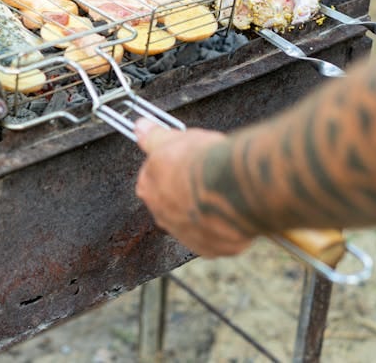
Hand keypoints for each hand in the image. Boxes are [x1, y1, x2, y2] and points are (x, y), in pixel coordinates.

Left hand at [134, 119, 252, 256]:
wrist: (232, 186)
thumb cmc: (200, 163)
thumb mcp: (172, 138)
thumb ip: (153, 136)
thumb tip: (140, 127)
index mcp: (149, 190)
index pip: (153, 178)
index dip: (171, 167)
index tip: (185, 160)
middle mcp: (163, 217)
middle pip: (173, 202)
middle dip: (188, 191)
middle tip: (208, 175)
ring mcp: (188, 235)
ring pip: (195, 221)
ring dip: (206, 210)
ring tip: (225, 191)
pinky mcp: (212, 248)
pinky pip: (218, 236)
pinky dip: (225, 226)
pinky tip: (235, 210)